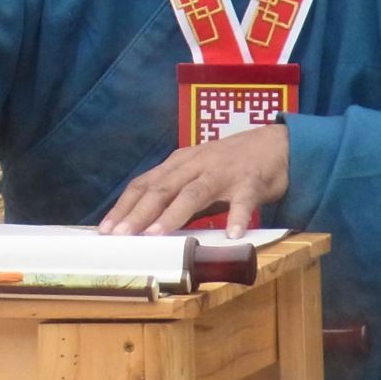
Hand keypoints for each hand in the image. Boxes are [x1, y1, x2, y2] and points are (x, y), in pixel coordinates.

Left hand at [98, 125, 289, 238]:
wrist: (275, 144)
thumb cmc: (229, 165)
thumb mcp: (196, 175)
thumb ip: (176, 198)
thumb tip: (147, 226)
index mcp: (178, 164)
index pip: (144, 184)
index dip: (123, 206)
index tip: (105, 229)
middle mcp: (195, 165)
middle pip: (162, 188)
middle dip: (138, 213)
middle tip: (120, 235)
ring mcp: (222, 172)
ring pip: (194, 193)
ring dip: (174, 214)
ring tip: (156, 234)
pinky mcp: (251, 181)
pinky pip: (244, 200)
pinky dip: (238, 216)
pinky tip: (232, 234)